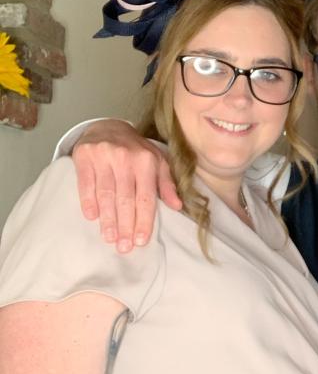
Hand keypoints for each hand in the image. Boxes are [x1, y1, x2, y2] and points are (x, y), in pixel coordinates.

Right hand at [72, 120, 180, 251]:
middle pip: (126, 199)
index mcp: (147, 161)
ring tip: (109, 238)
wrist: (107, 126)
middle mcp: (126, 158)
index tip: (140, 241)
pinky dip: (88, 201)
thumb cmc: (135, 150)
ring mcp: (104, 156)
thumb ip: (167, 184)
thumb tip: (177, 206)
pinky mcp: (84, 156)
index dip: (144, 221)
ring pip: (106, 193)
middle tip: (124, 247)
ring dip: (108, 219)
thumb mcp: (157, 162)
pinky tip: (92, 217)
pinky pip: (86, 183)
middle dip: (125, 225)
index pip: (146, 197)